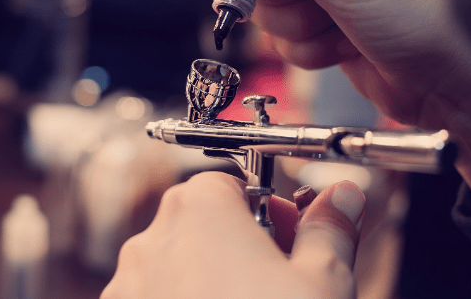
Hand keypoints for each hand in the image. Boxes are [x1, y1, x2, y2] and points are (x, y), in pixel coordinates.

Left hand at [101, 172, 364, 298]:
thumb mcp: (323, 284)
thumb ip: (331, 230)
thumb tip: (345, 196)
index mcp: (200, 211)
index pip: (232, 183)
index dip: (270, 208)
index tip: (295, 238)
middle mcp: (151, 243)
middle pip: (200, 224)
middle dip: (242, 245)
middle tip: (283, 283)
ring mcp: (126, 290)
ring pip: (175, 268)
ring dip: (209, 282)